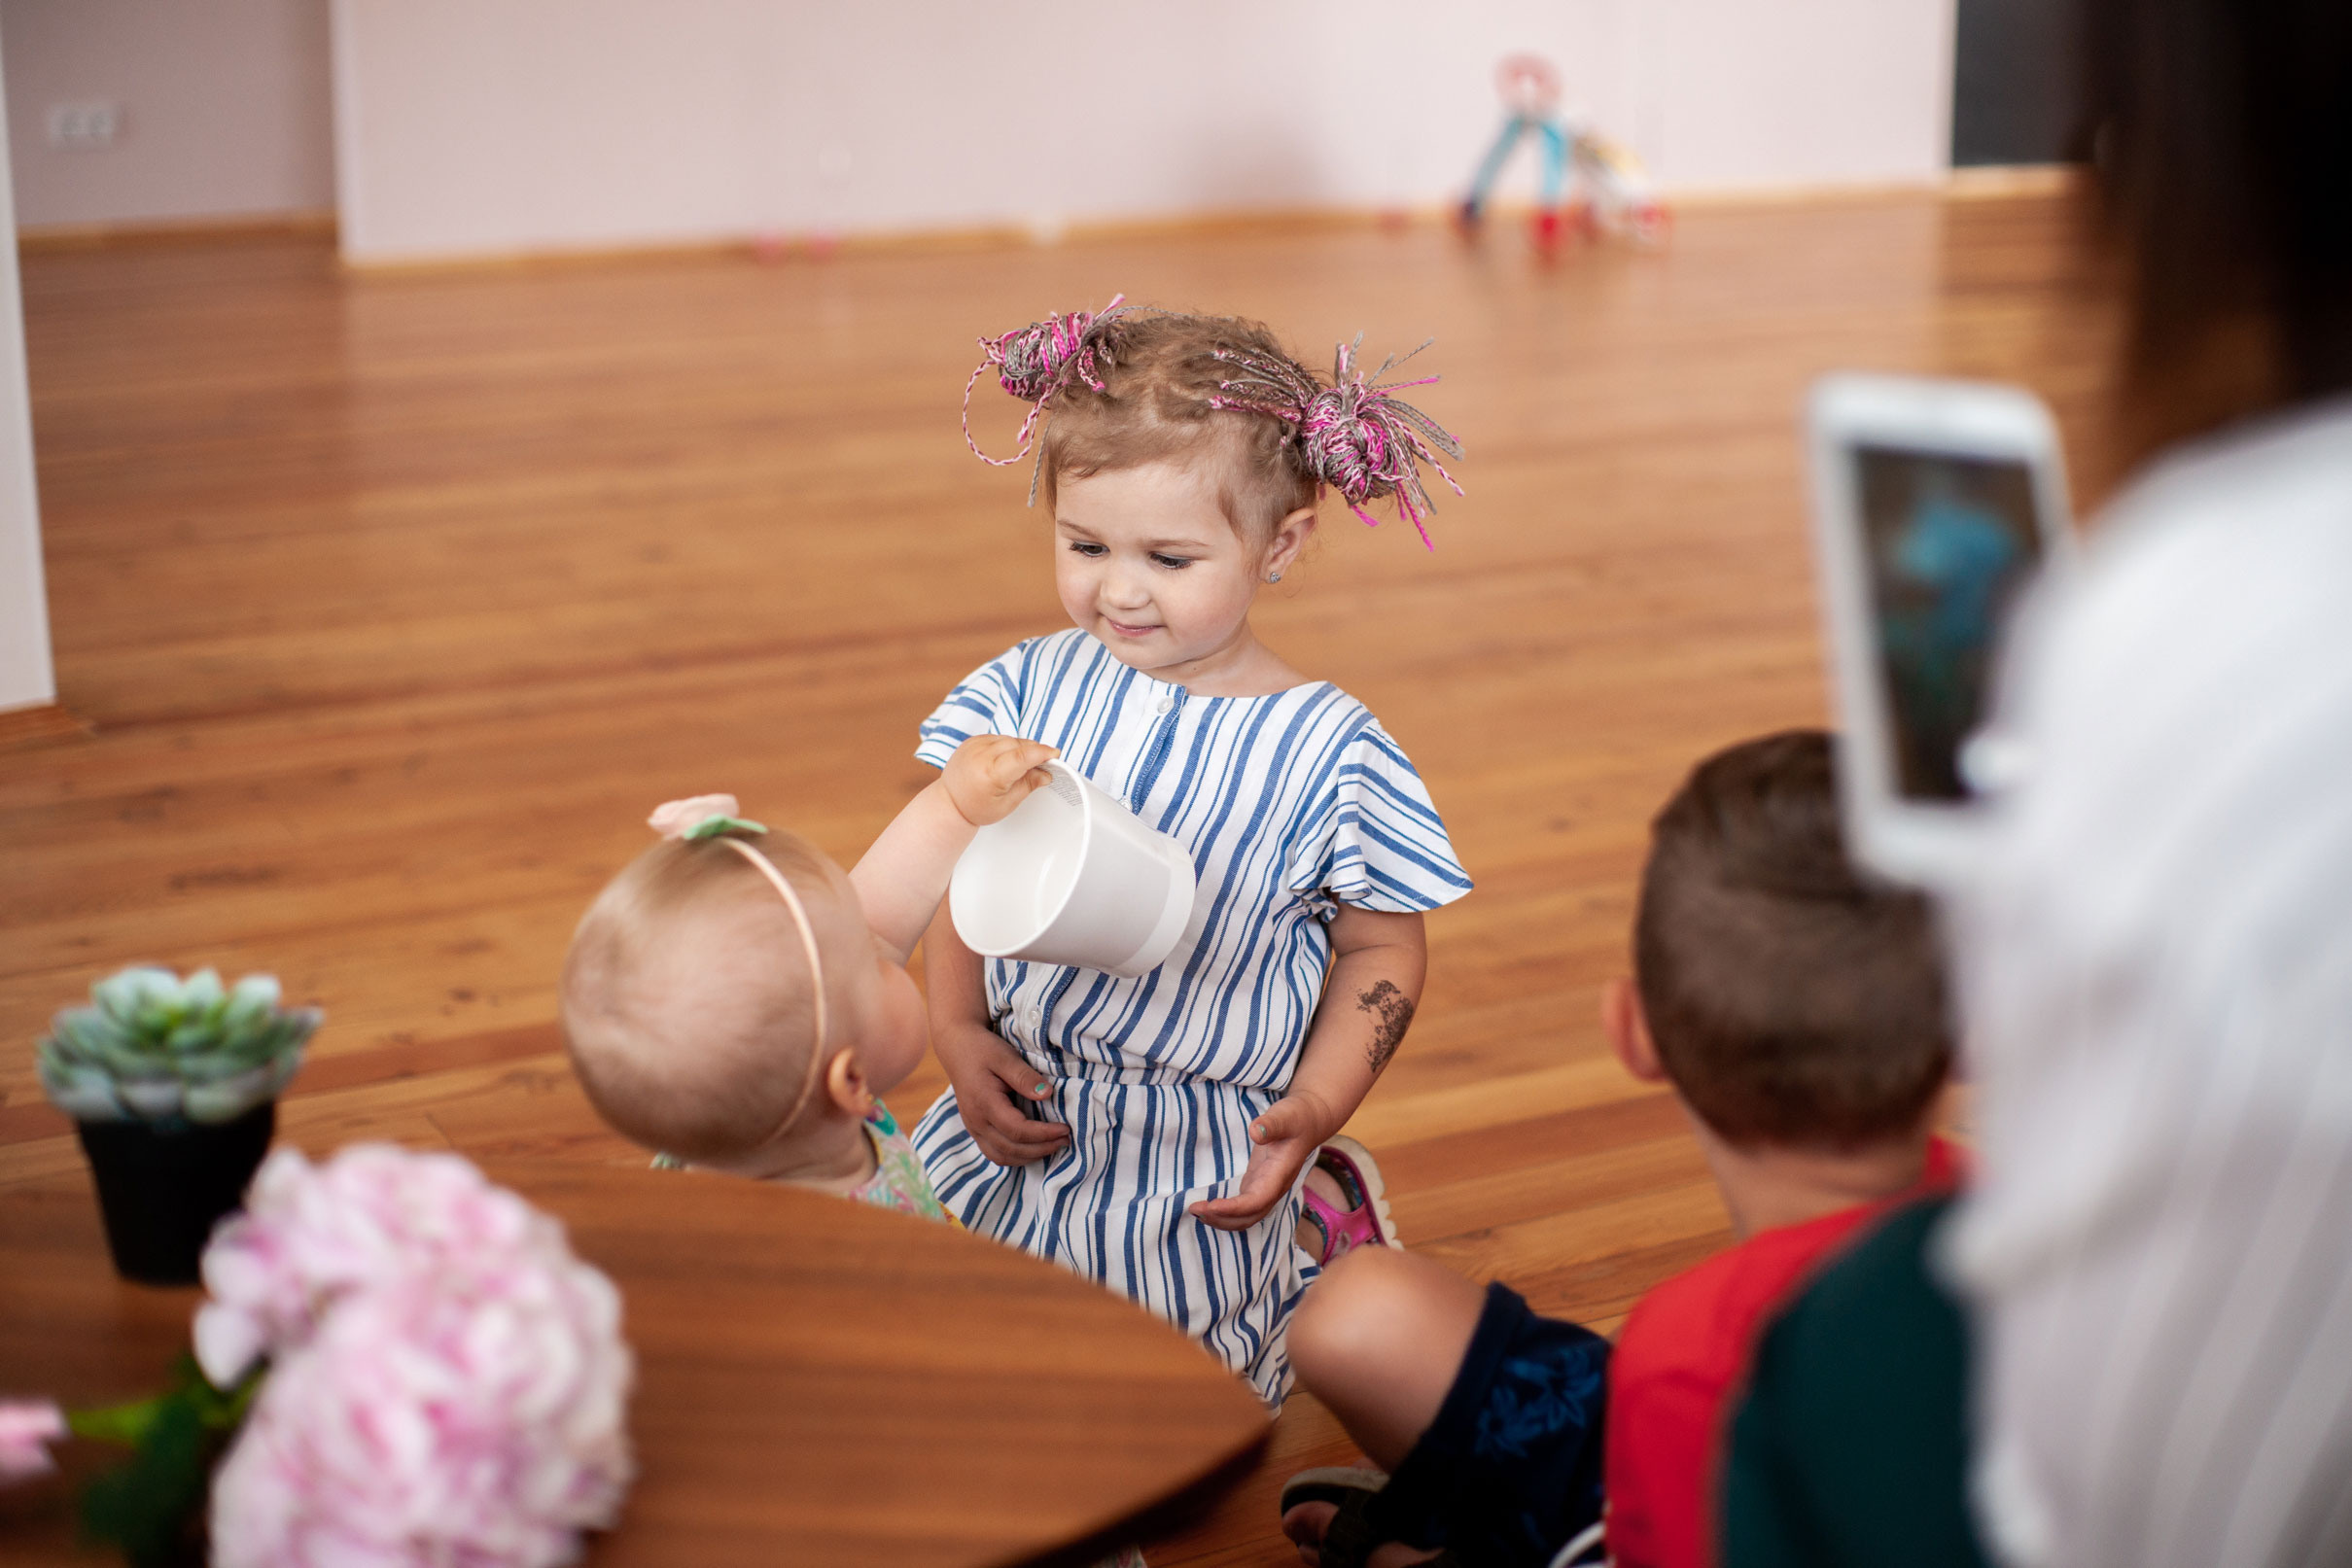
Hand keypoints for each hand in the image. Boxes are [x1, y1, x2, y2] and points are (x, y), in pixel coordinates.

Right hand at [937, 1021, 1070, 1166]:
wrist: (956, 1048)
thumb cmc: (982, 1049)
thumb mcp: (1006, 1057)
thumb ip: (1025, 1077)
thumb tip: (1047, 1094)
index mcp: (984, 1103)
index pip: (1017, 1130)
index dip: (1043, 1134)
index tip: (1064, 1128)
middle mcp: (976, 1121)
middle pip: (1011, 1149)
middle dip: (1041, 1148)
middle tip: (1065, 1139)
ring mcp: (973, 1128)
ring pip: (1001, 1157)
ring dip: (1029, 1156)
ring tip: (1053, 1145)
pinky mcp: (975, 1129)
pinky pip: (995, 1153)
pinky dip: (1016, 1156)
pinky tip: (1034, 1147)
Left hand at [942, 736, 1057, 827]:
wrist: (949, 802)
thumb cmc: (975, 807)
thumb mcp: (1007, 803)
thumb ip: (1028, 785)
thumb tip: (1046, 773)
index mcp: (989, 774)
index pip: (1022, 756)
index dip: (1041, 753)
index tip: (1054, 754)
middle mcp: (980, 755)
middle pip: (1018, 745)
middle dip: (1033, 752)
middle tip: (1040, 766)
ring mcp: (974, 745)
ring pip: (1009, 739)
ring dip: (1020, 749)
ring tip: (1018, 767)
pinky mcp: (972, 740)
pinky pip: (998, 737)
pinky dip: (1007, 746)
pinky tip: (1005, 760)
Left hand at [1188, 1092, 1339, 1231]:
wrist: (1309, 1121)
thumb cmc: (1296, 1117)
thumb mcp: (1285, 1116)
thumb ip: (1271, 1124)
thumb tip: (1255, 1132)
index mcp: (1279, 1175)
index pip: (1256, 1201)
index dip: (1233, 1208)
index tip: (1209, 1205)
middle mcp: (1273, 1188)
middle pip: (1249, 1217)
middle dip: (1221, 1219)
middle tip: (1193, 1209)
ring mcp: (1266, 1188)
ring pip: (1246, 1217)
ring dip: (1222, 1220)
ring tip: (1196, 1211)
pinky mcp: (1259, 1184)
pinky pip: (1243, 1208)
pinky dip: (1225, 1212)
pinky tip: (1208, 1207)